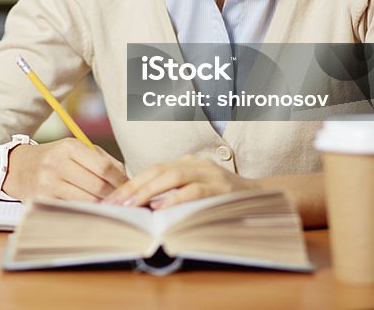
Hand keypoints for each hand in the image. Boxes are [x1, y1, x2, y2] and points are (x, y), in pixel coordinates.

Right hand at [3, 138, 126, 201]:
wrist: (18, 167)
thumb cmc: (54, 158)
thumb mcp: (74, 149)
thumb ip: (101, 159)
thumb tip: (126, 178)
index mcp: (68, 147)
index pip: (103, 166)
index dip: (121, 180)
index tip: (130, 187)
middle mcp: (57, 164)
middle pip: (97, 186)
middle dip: (114, 196)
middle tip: (125, 201)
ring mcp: (48, 184)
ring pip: (86, 201)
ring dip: (103, 206)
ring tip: (112, 208)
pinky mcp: (42, 201)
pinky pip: (72, 210)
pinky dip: (86, 212)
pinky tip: (93, 212)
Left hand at [102, 155, 258, 209]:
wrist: (263, 198)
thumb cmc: (223, 199)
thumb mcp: (196, 191)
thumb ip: (173, 194)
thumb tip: (139, 209)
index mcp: (186, 163)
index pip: (152, 170)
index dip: (129, 184)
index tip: (110, 200)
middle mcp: (196, 164)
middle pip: (157, 171)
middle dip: (133, 188)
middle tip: (114, 204)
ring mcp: (209, 174)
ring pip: (173, 176)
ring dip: (149, 191)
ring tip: (131, 205)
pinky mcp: (221, 188)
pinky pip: (195, 191)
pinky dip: (176, 199)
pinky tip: (161, 209)